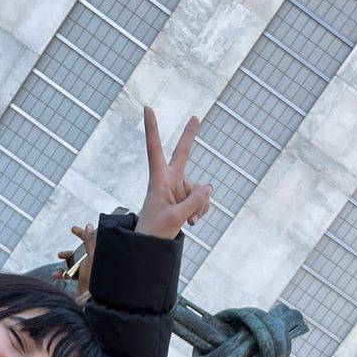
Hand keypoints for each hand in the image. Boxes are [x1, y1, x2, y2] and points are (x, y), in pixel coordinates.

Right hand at [53, 222, 95, 292]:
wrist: (91, 299)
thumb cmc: (93, 279)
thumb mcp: (91, 257)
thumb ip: (90, 241)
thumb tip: (89, 227)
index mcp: (97, 255)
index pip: (90, 240)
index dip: (81, 233)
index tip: (73, 229)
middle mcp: (93, 262)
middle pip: (80, 253)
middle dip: (69, 254)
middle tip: (61, 254)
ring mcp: (88, 271)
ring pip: (73, 264)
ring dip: (64, 266)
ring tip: (58, 269)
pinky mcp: (83, 280)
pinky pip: (71, 274)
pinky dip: (63, 274)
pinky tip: (57, 276)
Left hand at [136, 106, 211, 239]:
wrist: (151, 247)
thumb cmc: (155, 231)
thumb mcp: (176, 217)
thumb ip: (194, 202)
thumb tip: (209, 188)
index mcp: (158, 180)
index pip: (155, 149)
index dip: (152, 129)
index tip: (147, 109)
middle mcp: (169, 181)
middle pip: (182, 155)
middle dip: (190, 137)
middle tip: (195, 116)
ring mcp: (179, 190)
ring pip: (199, 191)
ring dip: (198, 206)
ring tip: (189, 221)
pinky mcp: (186, 200)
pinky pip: (201, 201)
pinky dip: (200, 211)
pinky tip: (193, 223)